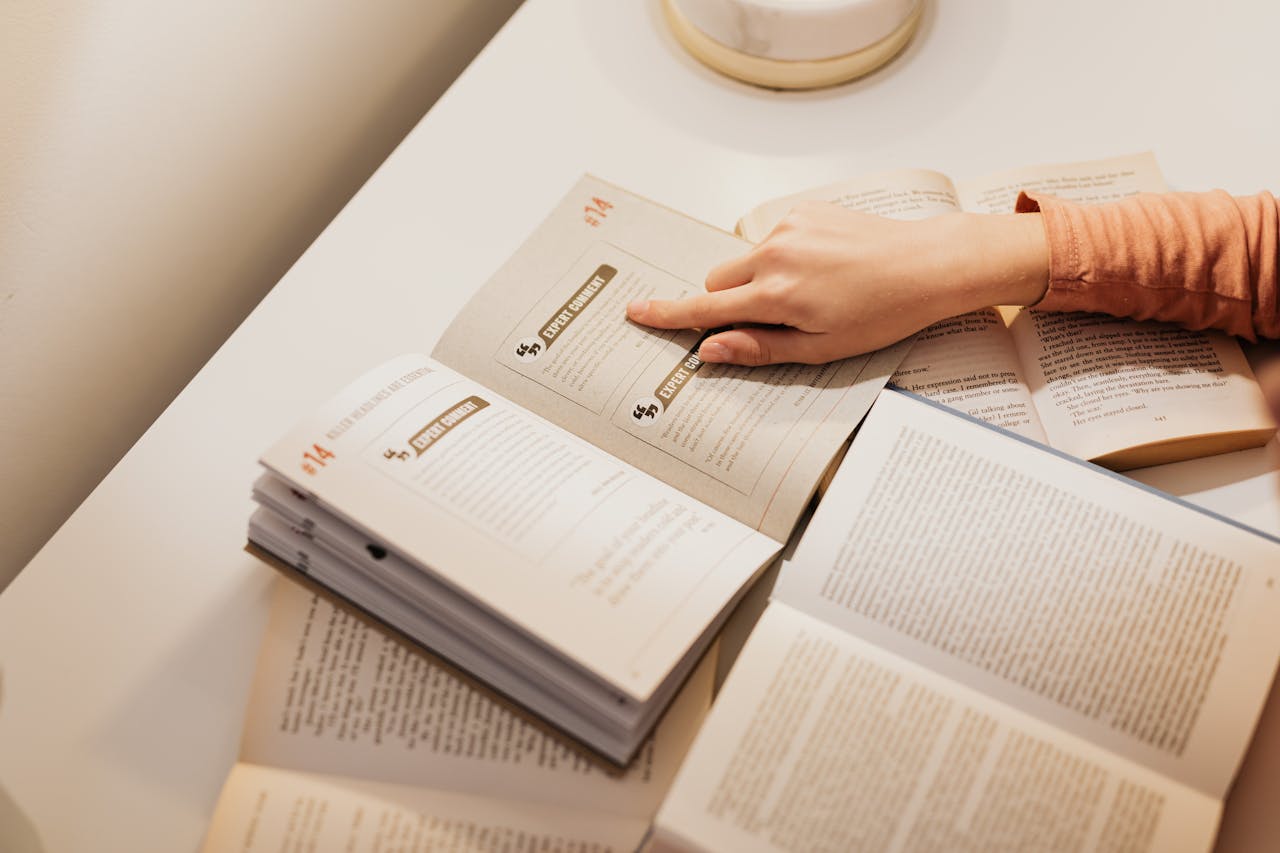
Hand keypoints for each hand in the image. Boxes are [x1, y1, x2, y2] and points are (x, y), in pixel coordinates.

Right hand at [626, 202, 1049, 365]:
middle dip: (727, 301)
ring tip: (810, 293)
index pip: (704, 307)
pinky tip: (821, 269)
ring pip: (743, 260)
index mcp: (777, 296)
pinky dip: (781, 257)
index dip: (666, 313)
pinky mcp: (804, 211)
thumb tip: (710, 349)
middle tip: (770, 320)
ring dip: (757, 279)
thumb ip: (759, 348)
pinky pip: (770, 239)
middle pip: (717, 280)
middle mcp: (775, 255)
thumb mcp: (821, 349)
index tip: (635, 312)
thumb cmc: (882, 314)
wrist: (928, 265)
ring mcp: (789, 228)